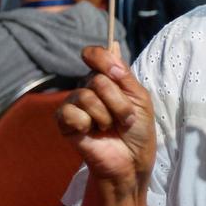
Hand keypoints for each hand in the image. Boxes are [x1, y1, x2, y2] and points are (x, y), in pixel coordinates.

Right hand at [57, 44, 155, 190]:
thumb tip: (113, 45)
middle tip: (124, 118)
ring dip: (107, 116)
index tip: (117, 73)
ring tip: (110, 127)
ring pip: (87, 96)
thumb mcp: (140, 98)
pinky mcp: (65, 122)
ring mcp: (75, 104)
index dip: (102, 59)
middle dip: (118, 102)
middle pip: (98, 79)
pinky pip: (71, 112)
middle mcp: (89, 88)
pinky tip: (92, 132)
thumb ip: (124, 74)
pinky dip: (87, 124)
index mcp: (107, 78)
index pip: (95, 55)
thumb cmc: (138, 130)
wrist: (132, 160)